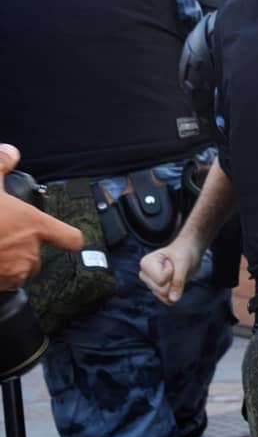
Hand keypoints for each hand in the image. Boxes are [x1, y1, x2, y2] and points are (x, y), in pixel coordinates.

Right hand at [0, 144, 83, 288]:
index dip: (68, 237)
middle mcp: (30, 252)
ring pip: (20, 274)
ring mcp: (14, 272)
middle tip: (4, 240)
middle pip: (39, 258)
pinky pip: (3, 285)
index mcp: (35, 226)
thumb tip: (10, 151)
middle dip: (24, 253)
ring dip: (10, 267)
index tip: (63, 237)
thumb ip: (0, 165)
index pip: (71, 238)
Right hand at [139, 238, 201, 304]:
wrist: (188, 253)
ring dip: (175, 286)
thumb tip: (173, 300)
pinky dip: (175, 293)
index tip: (172, 262)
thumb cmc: (184, 253)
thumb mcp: (183, 263)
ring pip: (164, 296)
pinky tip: (175, 281)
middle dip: (173, 281)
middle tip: (175, 268)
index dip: (172, 272)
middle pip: (161, 290)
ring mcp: (150, 284)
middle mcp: (144, 274)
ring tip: (174, 273)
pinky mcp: (157, 291)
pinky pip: (167, 300)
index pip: (161, 280)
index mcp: (146, 263)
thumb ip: (178, 280)